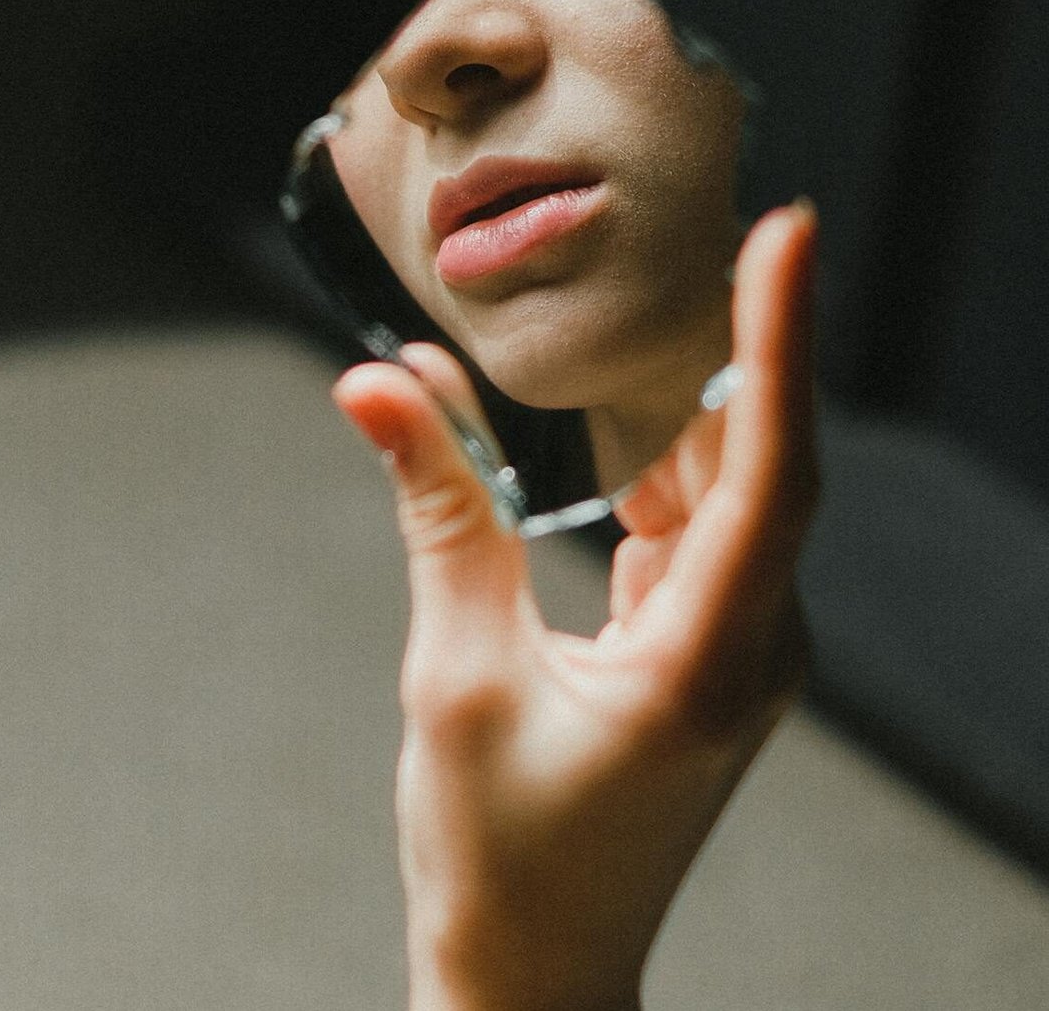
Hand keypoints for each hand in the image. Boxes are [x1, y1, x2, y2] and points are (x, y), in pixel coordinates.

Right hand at [333, 205, 817, 1010]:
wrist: (534, 970)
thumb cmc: (496, 848)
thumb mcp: (455, 671)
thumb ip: (437, 512)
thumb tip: (379, 383)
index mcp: (706, 661)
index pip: (769, 469)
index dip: (778, 339)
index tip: (788, 231)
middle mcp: (751, 649)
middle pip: (760, 462)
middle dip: (729, 344)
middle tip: (700, 230)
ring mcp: (737, 655)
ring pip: (729, 496)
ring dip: (677, 413)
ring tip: (636, 318)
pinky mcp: (706, 657)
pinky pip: (700, 538)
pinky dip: (653, 477)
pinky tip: (606, 440)